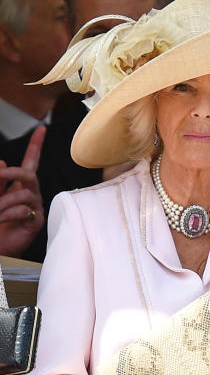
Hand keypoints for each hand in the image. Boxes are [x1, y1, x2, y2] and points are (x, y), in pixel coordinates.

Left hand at [0, 125, 44, 256]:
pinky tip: (3, 220)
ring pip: (24, 194)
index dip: (36, 145)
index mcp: (20, 185)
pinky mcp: (36, 222)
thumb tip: (2, 161)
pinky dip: (9, 214)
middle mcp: (30, 194)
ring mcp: (35, 207)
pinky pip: (25, 211)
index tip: (41, 129)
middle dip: (12, 172)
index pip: (30, 162)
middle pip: (29, 174)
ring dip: (4, 201)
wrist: (0, 245)